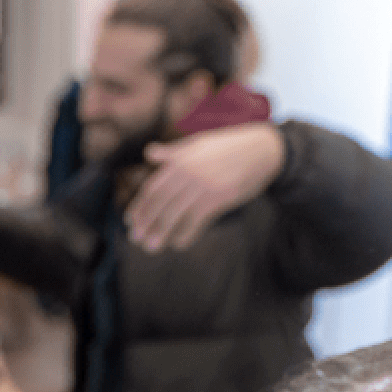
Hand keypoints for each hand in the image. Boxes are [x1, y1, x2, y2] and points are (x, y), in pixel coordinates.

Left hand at [125, 122, 286, 253]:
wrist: (261, 149)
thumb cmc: (227, 147)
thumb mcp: (197, 144)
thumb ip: (172, 153)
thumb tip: (148, 152)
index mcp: (180, 160)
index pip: (153, 188)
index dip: (140, 206)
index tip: (130, 221)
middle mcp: (188, 173)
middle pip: (160, 204)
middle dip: (146, 223)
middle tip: (136, 239)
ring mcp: (204, 186)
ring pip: (176, 214)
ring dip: (161, 233)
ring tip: (151, 247)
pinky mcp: (219, 198)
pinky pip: (197, 221)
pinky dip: (186, 234)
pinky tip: (178, 244)